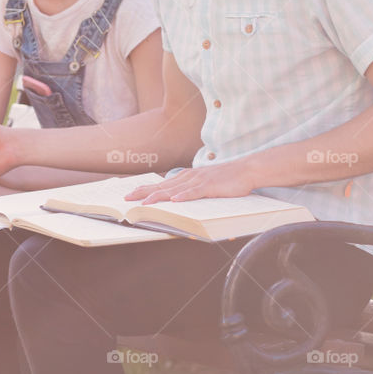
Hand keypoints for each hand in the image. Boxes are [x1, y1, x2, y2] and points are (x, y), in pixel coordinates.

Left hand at [124, 158, 256, 202]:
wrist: (245, 170)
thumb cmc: (225, 179)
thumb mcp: (204, 184)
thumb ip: (191, 191)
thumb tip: (178, 200)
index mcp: (186, 177)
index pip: (161, 184)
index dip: (145, 189)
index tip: (130, 194)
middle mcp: (189, 177)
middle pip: (162, 186)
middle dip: (144, 193)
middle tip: (127, 200)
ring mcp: (199, 181)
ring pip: (174, 190)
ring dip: (158, 197)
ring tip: (144, 203)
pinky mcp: (210, 186)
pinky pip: (194, 192)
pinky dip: (183, 196)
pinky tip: (174, 201)